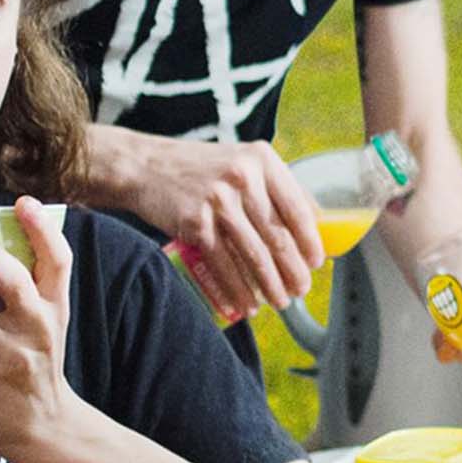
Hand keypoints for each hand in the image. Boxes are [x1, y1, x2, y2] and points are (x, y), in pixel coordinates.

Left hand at [0, 195, 75, 461]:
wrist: (42, 426)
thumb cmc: (34, 360)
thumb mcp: (44, 323)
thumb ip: (25, 288)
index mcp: (53, 306)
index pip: (58, 261)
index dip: (43, 230)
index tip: (23, 202)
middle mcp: (34, 326)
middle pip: (12, 281)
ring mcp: (5, 353)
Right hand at [133, 135, 324, 311]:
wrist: (145, 167)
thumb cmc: (199, 169)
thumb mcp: (240, 163)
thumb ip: (274, 186)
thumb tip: (316, 222)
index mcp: (261, 160)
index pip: (297, 207)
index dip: (310, 240)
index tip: (316, 262)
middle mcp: (242, 177)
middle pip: (278, 235)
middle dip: (294, 270)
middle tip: (301, 289)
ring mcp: (218, 200)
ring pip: (254, 254)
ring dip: (270, 285)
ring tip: (280, 301)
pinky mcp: (196, 222)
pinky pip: (224, 265)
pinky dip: (237, 289)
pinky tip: (246, 303)